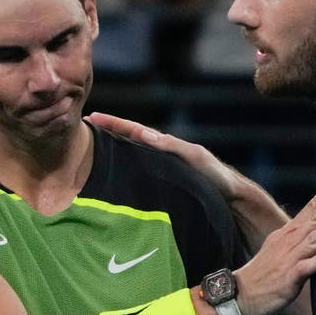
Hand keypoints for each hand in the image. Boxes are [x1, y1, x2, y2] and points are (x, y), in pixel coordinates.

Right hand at [87, 112, 242, 199]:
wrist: (230, 197)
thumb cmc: (215, 176)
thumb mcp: (194, 157)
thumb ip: (171, 146)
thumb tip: (144, 134)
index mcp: (165, 145)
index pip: (134, 130)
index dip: (114, 123)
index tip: (93, 117)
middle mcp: (160, 155)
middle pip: (129, 140)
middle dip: (108, 132)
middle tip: (85, 126)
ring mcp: (160, 169)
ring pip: (131, 156)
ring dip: (112, 150)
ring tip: (91, 146)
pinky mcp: (162, 185)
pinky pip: (137, 173)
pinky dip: (123, 168)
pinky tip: (111, 175)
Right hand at [233, 177, 315, 314]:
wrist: (239, 296)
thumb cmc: (263, 274)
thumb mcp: (278, 248)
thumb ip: (297, 236)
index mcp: (287, 234)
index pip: (309, 210)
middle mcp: (289, 242)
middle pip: (313, 219)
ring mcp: (289, 259)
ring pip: (312, 239)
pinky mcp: (289, 278)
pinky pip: (306, 267)